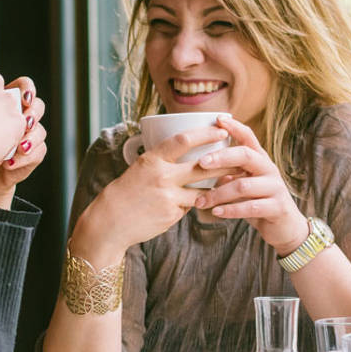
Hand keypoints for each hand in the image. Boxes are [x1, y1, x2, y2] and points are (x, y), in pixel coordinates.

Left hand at [0, 77, 47, 208]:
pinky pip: (39, 152)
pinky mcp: (29, 157)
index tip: (23, 99)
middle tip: (25, 122)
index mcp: (2, 101)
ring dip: (32, 137)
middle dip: (33, 113)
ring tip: (18, 146)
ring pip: (40, 130)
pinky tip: (9, 162)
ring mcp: (24, 137)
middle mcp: (16, 118)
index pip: (23, 87)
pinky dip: (26, 157)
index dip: (27, 90)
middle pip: (37, 106)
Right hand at [72, 124, 235, 267]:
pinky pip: (190, 206)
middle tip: (241, 157)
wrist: (110, 221)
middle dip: (226, 161)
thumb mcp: (140, 169)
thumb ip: (162, 161)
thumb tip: (188, 153)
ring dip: (218, 188)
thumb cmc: (126, 192)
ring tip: (230, 183)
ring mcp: (168, 196)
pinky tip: (192, 206)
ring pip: (203, 190)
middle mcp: (162, 176)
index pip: (183, 140)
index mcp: (152, 159)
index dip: (205, 134)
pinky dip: (193, 205)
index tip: (221, 130)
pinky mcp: (172, 214)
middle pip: (203, 165)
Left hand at [193, 116, 308, 254]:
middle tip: (200, 162)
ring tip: (200, 201)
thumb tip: (197, 165)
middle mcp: (269, 170)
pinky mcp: (277, 207)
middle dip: (222, 157)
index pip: (249, 137)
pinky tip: (216, 212)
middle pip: (246, 155)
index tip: (217, 119)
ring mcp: (275, 188)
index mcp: (259, 160)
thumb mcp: (242, 184)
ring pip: (244, 185)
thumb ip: (227, 173)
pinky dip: (231, 209)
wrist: (285, 228)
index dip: (234, 127)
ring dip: (218, 193)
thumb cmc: (256, 202)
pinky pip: (251, 207)